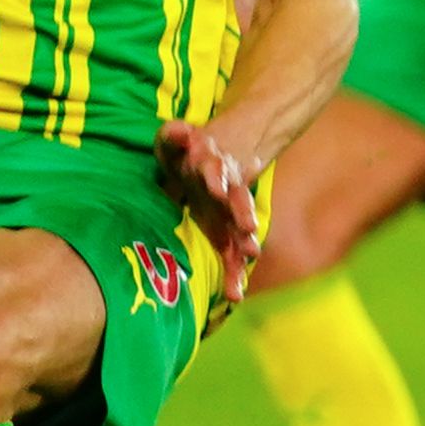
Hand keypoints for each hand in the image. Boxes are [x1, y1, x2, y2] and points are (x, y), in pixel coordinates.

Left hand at [153, 118, 263, 311]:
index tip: (217, 188)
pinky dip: (236, 274)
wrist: (217, 164)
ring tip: (250, 256)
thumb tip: (181, 131)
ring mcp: (231, 215)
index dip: (217, 179)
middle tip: (248, 225)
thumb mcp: (175, 140)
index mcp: (213, 169)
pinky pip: (234, 257)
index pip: (216, 171)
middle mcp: (228, 193)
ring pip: (242, 230)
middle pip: (239, 201)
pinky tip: (235, 294)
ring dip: (245, 242)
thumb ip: (174, 135)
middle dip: (243, 212)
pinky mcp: (228, 235)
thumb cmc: (187, 155)